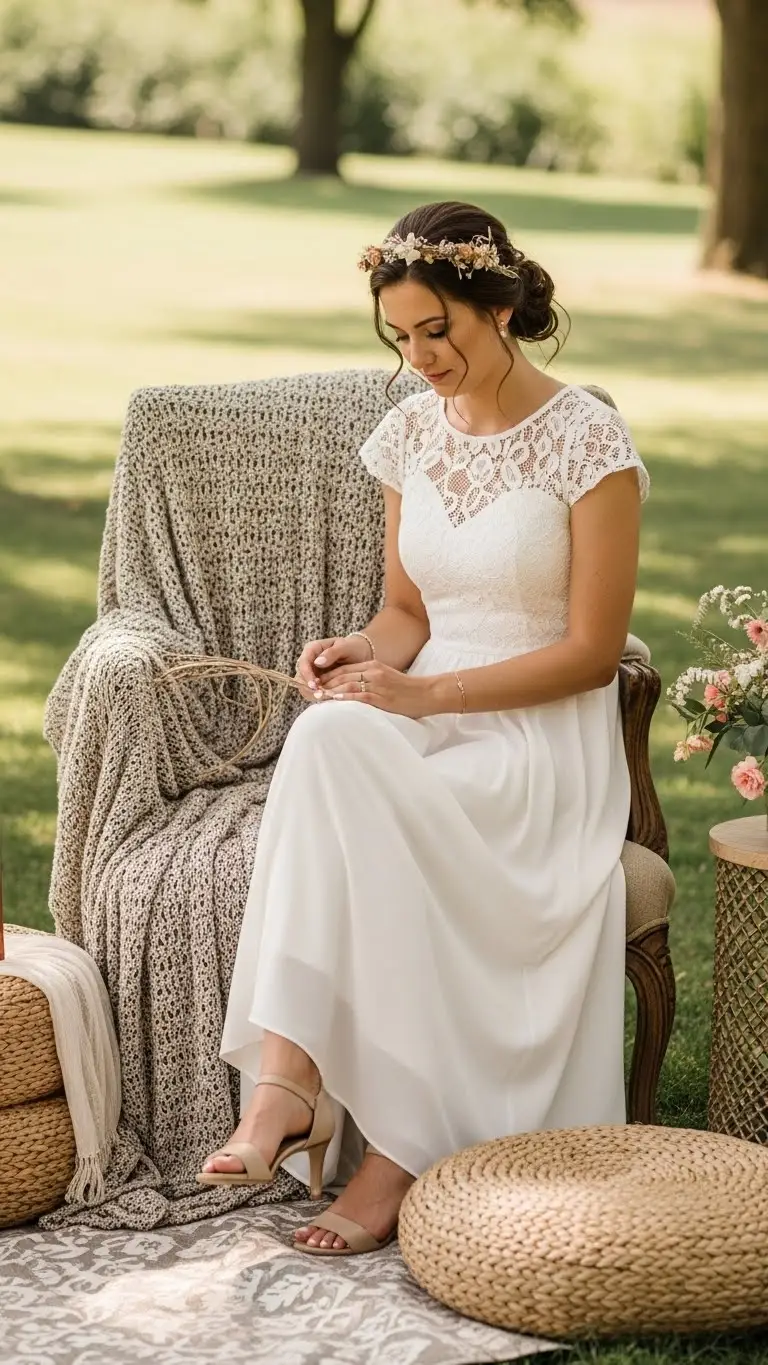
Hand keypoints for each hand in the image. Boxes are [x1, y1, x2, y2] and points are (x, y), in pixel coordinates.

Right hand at [294, 635, 372, 700]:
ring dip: (313, 693)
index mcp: (312, 649)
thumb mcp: (344, 647)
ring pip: (305, 686)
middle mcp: (309, 661)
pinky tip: (328, 698)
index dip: (306, 675)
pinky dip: (320, 696)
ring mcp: (312, 673)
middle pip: (301, 677)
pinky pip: (314, 691)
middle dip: (309, 687)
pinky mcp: (318, 682)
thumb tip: (317, 662)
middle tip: (320, 695)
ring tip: (325, 698)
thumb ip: (332, 653)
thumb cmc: (352, 648)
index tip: (314, 685)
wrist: (360, 655)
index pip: (303, 663)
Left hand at [315, 660, 434, 718]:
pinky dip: (343, 698)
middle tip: (310, 690)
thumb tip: (352, 690)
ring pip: (347, 684)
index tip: (315, 683)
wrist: (428, 693)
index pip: (344, 669)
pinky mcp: (381, 696)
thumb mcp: (387, 679)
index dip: (328, 676)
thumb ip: (370, 681)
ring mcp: (377, 683)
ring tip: (316, 697)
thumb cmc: (408, 691)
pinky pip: (358, 696)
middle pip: (342, 675)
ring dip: (329, 691)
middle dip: (324, 683)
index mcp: (373, 666)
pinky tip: (333, 701)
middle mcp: (373, 671)